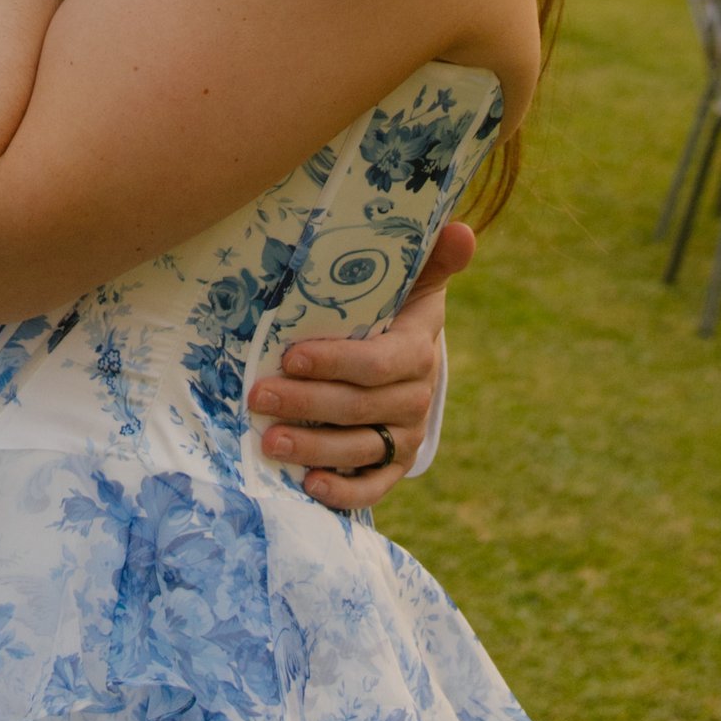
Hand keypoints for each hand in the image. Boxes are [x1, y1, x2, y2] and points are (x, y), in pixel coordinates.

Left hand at [248, 220, 471, 509]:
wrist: (409, 352)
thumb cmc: (394, 306)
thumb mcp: (412, 277)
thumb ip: (432, 256)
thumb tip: (462, 229)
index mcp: (416, 349)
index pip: (376, 363)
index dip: (334, 362)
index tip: (290, 356)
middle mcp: (415, 397)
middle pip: (359, 408)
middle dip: (306, 404)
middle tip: (258, 397)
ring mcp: (405, 434)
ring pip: (359, 448)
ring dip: (313, 448)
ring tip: (268, 442)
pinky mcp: (394, 464)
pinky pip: (372, 486)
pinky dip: (342, 491)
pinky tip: (308, 485)